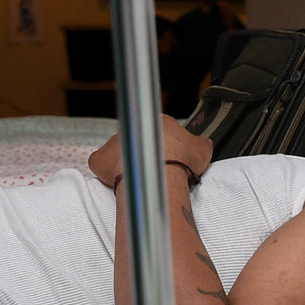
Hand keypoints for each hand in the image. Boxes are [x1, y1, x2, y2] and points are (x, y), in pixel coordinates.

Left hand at [87, 115, 213, 188]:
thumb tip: (204, 144)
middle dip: (144, 156)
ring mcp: (115, 142)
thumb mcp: (203, 149)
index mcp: (158, 123)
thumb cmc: (182, 161)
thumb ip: (201, 144)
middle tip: (152, 174)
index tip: (168, 163)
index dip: (164, 150)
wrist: (162, 175)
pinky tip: (118, 181)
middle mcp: (134, 127)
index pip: (159, 134)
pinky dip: (106, 172)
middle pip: (138, 141)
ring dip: (126, 164)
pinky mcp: (100, 158)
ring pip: (119, 152)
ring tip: (138, 181)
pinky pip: (100, 163)